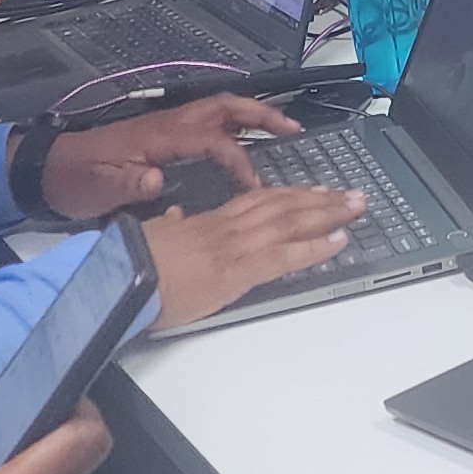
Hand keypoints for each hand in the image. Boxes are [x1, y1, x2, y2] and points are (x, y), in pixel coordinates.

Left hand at [35, 95, 300, 217]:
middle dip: (262, 114)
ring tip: (282, 129)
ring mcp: (167, 127)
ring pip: (219, 111)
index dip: (239, 159)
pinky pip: (208, 124)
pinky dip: (234, 127)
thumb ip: (128, 183)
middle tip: (293, 127)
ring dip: (252, 116)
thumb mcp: (99, 187)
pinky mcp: (163, 136)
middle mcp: (167, 124)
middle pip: (225, 107)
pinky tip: (245, 142)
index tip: (256, 183)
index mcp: (158, 136)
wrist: (51, 171)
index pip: (213, 139)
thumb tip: (156, 178)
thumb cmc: (76, 179)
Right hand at [142, 187, 368, 328]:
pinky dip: (316, 247)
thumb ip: (171, 227)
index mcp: (207, 222)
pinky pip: (286, 255)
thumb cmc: (129, 268)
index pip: (258, 201)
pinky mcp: (238, 269)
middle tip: (351, 194)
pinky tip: (339, 241)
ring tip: (356, 207)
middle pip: (282, 205)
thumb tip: (175, 219)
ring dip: (328, 213)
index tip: (314, 193)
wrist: (116, 280)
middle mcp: (226, 227)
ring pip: (290, 221)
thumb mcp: (154, 240)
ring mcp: (234, 245)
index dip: (289, 195)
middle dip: (320, 199)